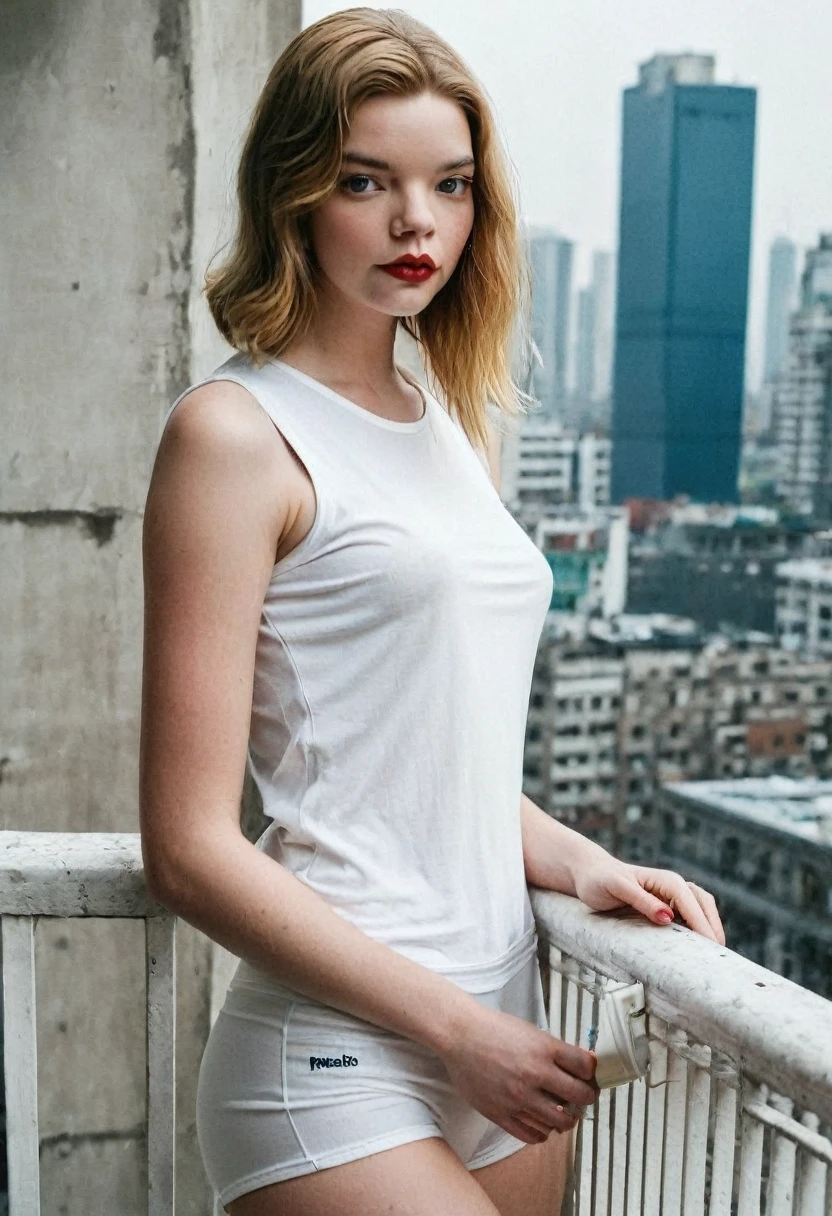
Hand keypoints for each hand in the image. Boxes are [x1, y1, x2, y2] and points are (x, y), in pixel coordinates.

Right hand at [438, 1004, 598, 1144]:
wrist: (459, 1035)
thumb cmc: (493, 1029)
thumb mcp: (531, 1031)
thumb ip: (556, 1050)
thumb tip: (583, 1063)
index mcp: (543, 1049)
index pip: (586, 1068)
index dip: (593, 1073)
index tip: (590, 1076)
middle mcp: (534, 1074)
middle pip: (579, 1097)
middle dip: (586, 1098)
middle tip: (582, 1097)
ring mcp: (518, 1097)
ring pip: (560, 1121)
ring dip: (567, 1118)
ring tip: (562, 1111)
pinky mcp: (501, 1113)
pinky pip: (533, 1135)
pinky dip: (543, 1132)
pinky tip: (542, 1122)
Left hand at [572, 858, 725, 944]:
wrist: (590, 874)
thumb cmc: (600, 880)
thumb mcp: (618, 888)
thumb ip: (642, 901)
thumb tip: (668, 917)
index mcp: (665, 880)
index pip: (691, 902)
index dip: (703, 924)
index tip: (712, 946)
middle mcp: (673, 885)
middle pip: (704, 904)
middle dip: (714, 927)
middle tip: (719, 957)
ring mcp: (672, 894)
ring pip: (702, 908)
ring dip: (710, 926)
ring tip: (714, 954)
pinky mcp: (668, 903)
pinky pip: (691, 915)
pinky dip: (700, 927)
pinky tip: (700, 946)